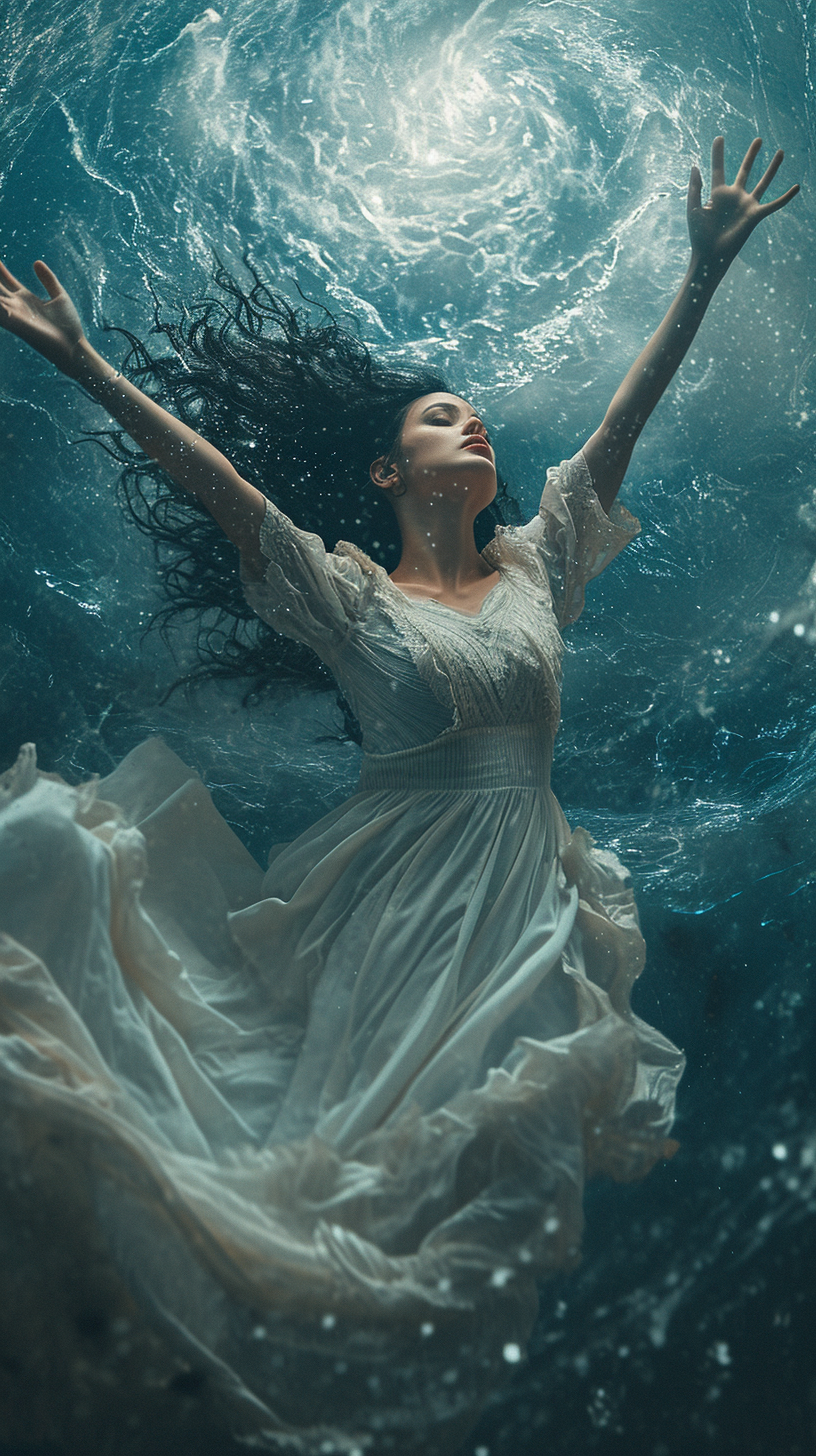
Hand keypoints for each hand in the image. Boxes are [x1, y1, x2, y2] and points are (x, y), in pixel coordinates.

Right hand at [0, 258, 85, 373]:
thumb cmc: (69, 326)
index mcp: (25, 298)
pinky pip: (1, 312)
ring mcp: (14, 314)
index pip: (5, 279)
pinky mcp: (17, 324)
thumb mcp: (59, 296)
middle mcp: (16, 305)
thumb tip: (36, 262)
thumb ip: (48, 280)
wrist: (75, 347)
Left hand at [687, 136, 799, 271]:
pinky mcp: (755, 216)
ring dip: (772, 168)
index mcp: (717, 194)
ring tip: (781, 152)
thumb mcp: (693, 209)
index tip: (719, 138)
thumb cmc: (699, 236)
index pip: (718, 168)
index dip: (718, 154)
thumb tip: (695, 166)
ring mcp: (746, 205)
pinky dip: (785, 197)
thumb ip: (695, 188)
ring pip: (763, 182)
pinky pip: (774, 205)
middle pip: (745, 170)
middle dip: (752, 155)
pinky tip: (796, 187)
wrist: (710, 255)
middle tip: (758, 140)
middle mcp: (734, 196)